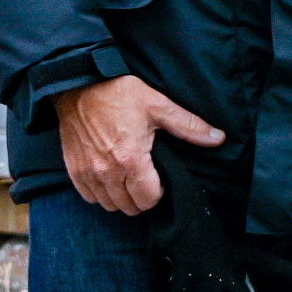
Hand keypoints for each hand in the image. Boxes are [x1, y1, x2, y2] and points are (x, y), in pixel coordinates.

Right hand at [60, 76, 224, 215]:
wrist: (78, 84)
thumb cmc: (118, 93)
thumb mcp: (158, 105)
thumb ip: (189, 126)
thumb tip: (218, 138)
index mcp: (130, 159)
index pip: (148, 199)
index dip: (160, 192)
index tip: (161, 179)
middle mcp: (106, 172)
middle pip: (129, 207)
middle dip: (142, 198)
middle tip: (148, 179)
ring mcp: (87, 172)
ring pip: (109, 205)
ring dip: (122, 198)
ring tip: (129, 178)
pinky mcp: (73, 169)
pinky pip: (89, 197)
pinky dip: (100, 193)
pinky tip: (110, 177)